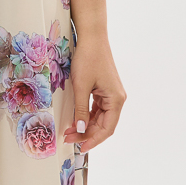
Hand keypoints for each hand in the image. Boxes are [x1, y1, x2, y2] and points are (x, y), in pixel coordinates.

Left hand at [60, 28, 125, 152]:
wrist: (92, 37)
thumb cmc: (88, 58)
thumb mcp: (81, 86)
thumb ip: (80, 110)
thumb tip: (80, 130)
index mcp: (116, 100)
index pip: (106, 128)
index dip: (93, 140)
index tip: (80, 147)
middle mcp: (117, 99)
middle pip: (103, 125)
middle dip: (86, 134)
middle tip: (68, 138)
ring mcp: (111, 94)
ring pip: (100, 118)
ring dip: (86, 126)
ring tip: (69, 131)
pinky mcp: (104, 89)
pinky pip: (97, 108)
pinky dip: (87, 116)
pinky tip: (76, 120)